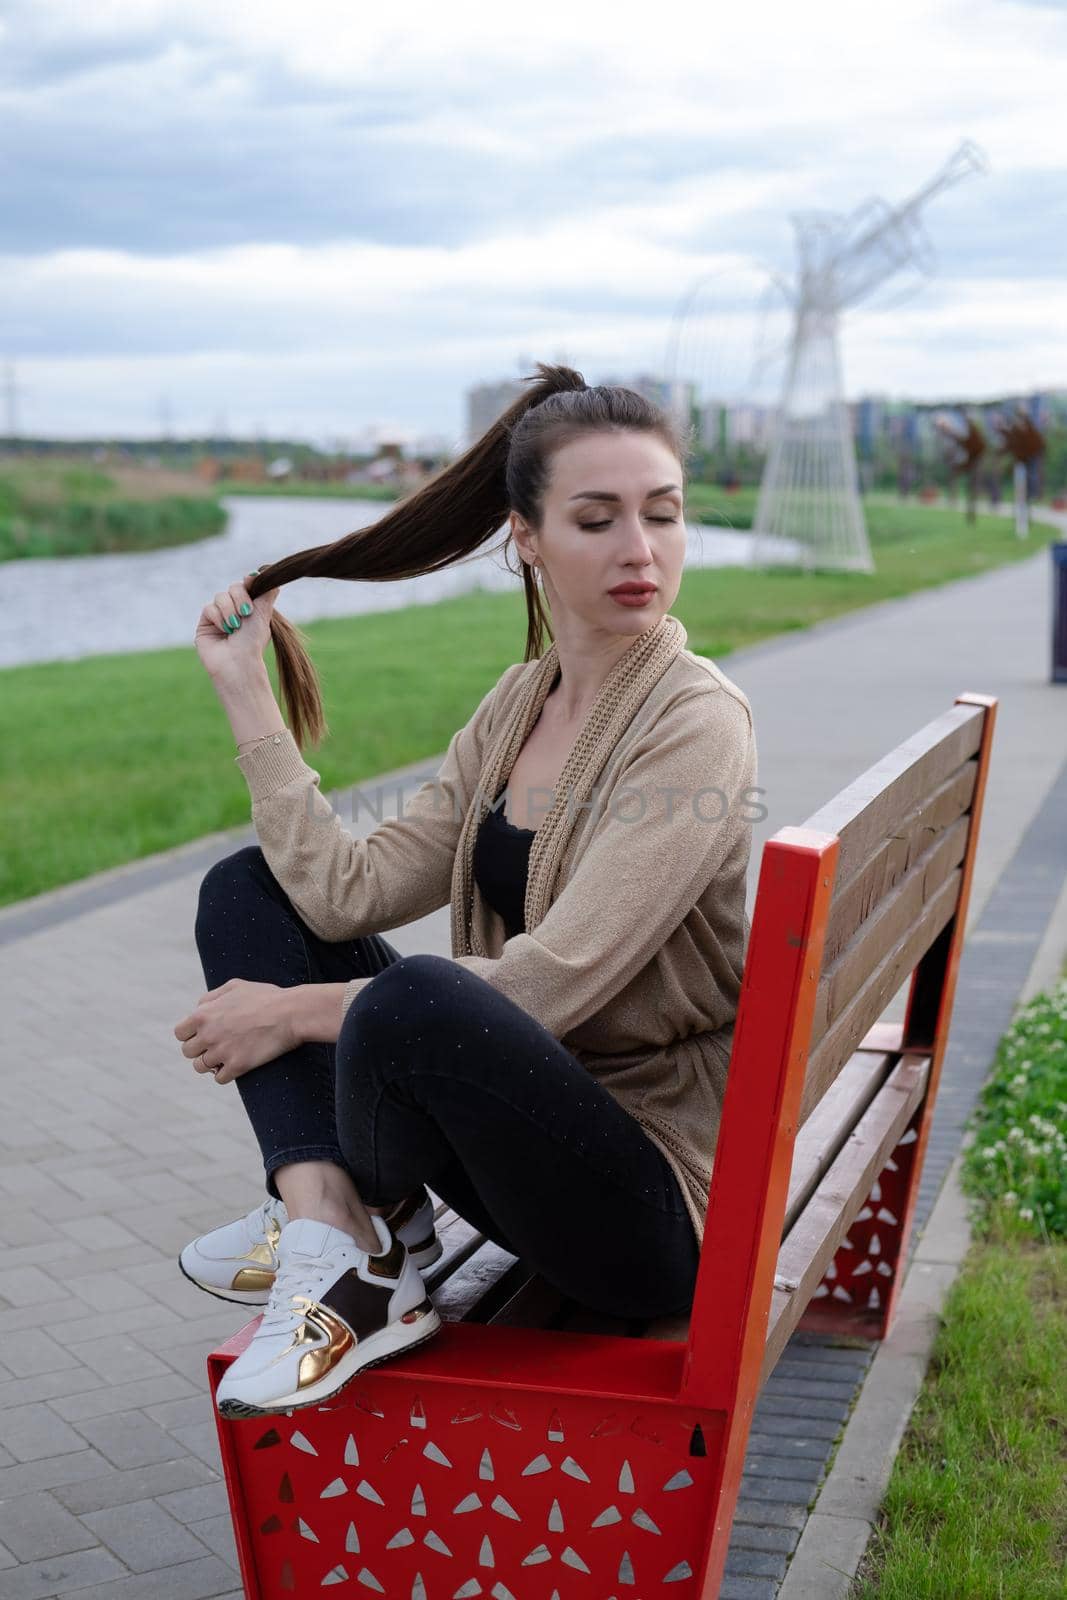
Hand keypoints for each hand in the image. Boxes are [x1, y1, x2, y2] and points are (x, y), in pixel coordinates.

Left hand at [174, 979, 297, 1084]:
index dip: (191, 1035)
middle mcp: (208, 1034)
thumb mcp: (235, 986)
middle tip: (216, 1046)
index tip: (203, 1035)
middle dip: (200, 1050)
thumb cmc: (265, 997)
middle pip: (188, 1052)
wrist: (290, 1013)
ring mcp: (222, 1052)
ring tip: (225, 1057)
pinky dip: (226, 1074)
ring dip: (211, 1064)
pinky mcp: (237, 1066)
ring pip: (201, 1067)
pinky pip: (219, 1079)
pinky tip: (236, 1065)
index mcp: (203, 1014)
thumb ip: (211, 997)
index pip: (180, 1033)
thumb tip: (199, 1008)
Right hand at [194, 571, 279, 682]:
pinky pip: (209, 608)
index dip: (249, 582)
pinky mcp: (206, 623)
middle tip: (246, 613)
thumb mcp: (264, 614)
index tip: (252, 581)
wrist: (239, 661)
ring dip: (230, 610)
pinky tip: (225, 630)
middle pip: (234, 588)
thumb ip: (266, 593)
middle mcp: (235, 611)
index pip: (247, 586)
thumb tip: (270, 572)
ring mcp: (219, 617)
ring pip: (220, 596)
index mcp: (251, 608)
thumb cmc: (253, 641)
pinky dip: (218, 617)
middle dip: (240, 598)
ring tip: (235, 627)